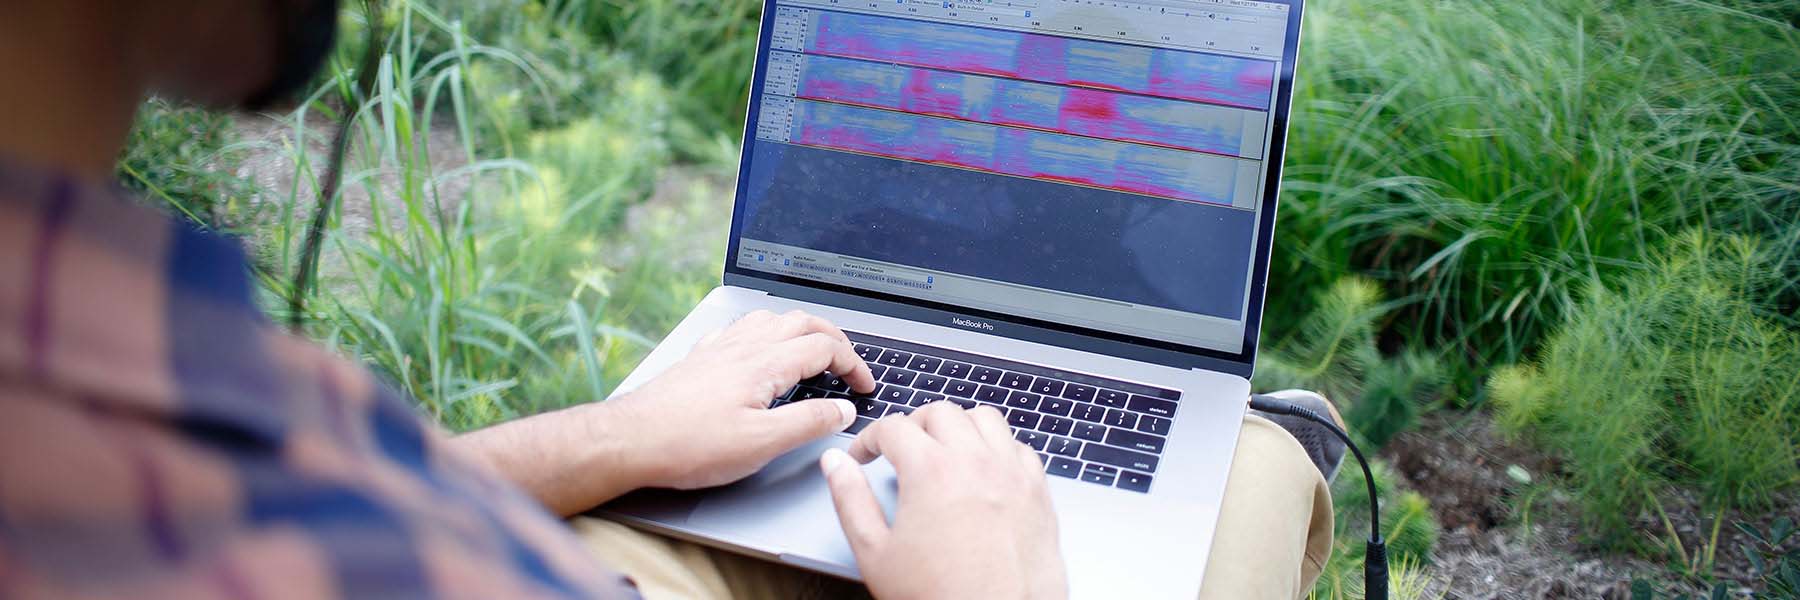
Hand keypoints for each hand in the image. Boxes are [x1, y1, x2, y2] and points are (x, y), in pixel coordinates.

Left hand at [605, 310, 876, 489]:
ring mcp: (719, 349)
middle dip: (833, 338)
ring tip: (812, 348)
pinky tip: (759, 349)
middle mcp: (743, 347)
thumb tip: (842, 409)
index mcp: (764, 363)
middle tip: (848, 362)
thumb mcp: (762, 443)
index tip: (864, 386)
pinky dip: (765, 333)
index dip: (853, 364)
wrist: (630, 440)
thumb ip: (809, 422)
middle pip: (801, 322)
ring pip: (770, 319)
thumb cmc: (688, 444)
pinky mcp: (700, 359)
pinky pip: (741, 330)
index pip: (824, 347)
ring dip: (800, 329)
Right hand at [821, 402, 1067, 598]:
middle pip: (940, 412)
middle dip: (914, 425)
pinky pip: (1019, 447)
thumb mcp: (875, 554)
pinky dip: (998, 447)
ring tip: (944, 450)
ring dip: (959, 426)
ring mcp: (1012, 473)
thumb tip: (835, 465)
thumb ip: (850, 500)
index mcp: (931, 471)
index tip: (863, 457)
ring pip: (985, 419)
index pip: (893, 427)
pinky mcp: (1038, 492)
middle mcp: (975, 461)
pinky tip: (985, 469)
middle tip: (901, 450)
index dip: (869, 439)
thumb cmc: (941, 597)